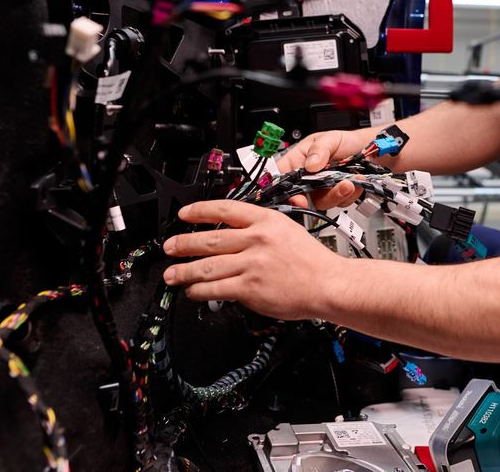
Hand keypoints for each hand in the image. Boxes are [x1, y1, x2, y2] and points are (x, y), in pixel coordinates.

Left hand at [162, 200, 342, 319]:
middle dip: (183, 244)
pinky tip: (193, 291)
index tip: (185, 214)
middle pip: (210, 239)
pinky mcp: (250, 287)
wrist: (328, 284)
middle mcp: (257, 239)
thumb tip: (232, 237)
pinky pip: (216, 288)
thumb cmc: (313, 262)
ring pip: (207, 266)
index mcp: (267, 221)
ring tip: (173, 274)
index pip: (225, 210)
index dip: (200, 211)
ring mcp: (252, 264)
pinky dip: (200, 290)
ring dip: (185, 271)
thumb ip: (260, 230)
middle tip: (170, 247)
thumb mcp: (288, 230)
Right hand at [276, 130, 365, 208]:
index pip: (281, 176)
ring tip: (348, 183)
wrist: (371, 151)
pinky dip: (348, 194)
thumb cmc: (346, 142)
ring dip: (335, 194)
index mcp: (298, 161)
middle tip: (320, 193)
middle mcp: (308, 178)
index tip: (293, 195)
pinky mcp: (337, 196)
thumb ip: (319, 149)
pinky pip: (339, 202)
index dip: (282, 188)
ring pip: (321, 202)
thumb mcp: (330, 139)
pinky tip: (355, 183)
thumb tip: (310, 164)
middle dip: (311, 197)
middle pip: (299, 195)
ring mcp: (322, 189)